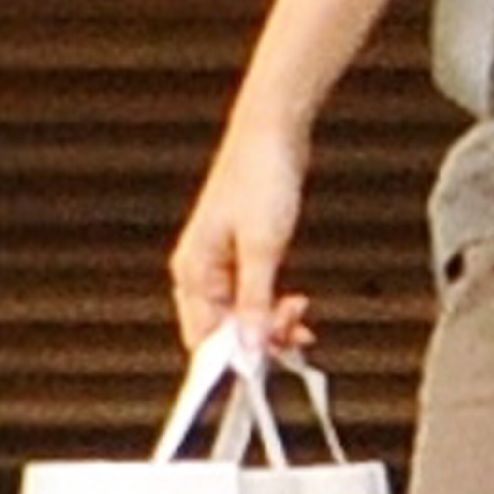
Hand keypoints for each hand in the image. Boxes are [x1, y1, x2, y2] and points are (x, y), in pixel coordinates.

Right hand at [168, 129, 312, 356]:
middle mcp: (200, 271)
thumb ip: (255, 302)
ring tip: (300, 315)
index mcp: (192, 271)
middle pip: (224, 330)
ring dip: (271, 322)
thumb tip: (250, 348)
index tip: (267, 365)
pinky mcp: (242, 252)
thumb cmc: (260, 176)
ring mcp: (221, 262)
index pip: (203, 339)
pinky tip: (296, 303)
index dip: (235, 357)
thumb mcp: (262, 248)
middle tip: (295, 333)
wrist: (273, 129)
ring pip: (242, 314)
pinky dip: (274, 304)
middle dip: (260, 338)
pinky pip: (253, 294)